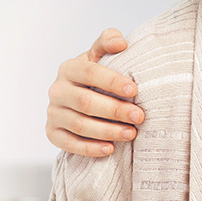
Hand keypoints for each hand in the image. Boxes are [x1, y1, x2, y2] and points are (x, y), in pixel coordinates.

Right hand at [46, 28, 144, 156]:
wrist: (80, 102)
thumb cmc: (97, 79)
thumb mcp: (100, 58)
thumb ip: (108, 44)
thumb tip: (120, 42)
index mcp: (69, 69)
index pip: (89, 72)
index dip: (112, 81)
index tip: (134, 91)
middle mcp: (57, 90)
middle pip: (86, 102)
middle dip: (115, 110)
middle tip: (140, 117)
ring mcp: (54, 113)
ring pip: (80, 125)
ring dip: (108, 131)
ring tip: (132, 134)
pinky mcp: (53, 133)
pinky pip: (69, 143)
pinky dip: (89, 148)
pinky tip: (110, 149)